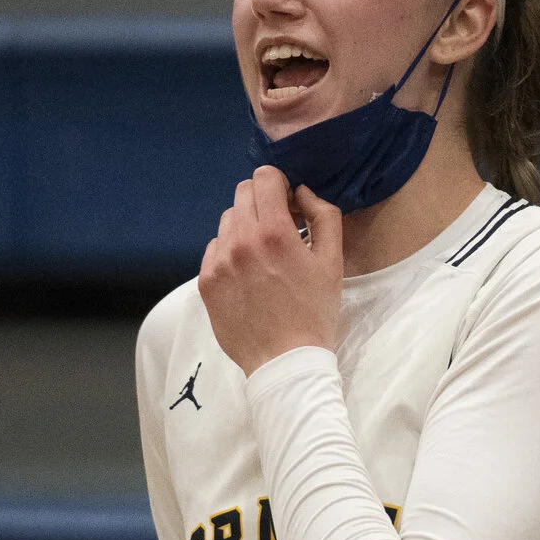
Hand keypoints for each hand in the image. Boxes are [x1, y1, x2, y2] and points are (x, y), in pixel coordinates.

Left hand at [199, 167, 344, 375]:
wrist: (285, 362)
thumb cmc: (314, 313)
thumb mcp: (332, 262)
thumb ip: (323, 216)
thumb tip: (302, 192)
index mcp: (275, 233)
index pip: (264, 177)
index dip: (279, 185)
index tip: (288, 205)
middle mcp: (241, 241)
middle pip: (243, 193)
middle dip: (263, 202)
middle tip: (278, 229)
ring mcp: (219, 262)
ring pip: (227, 220)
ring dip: (245, 227)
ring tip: (262, 255)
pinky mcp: (206, 282)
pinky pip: (214, 249)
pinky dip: (230, 252)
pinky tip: (247, 274)